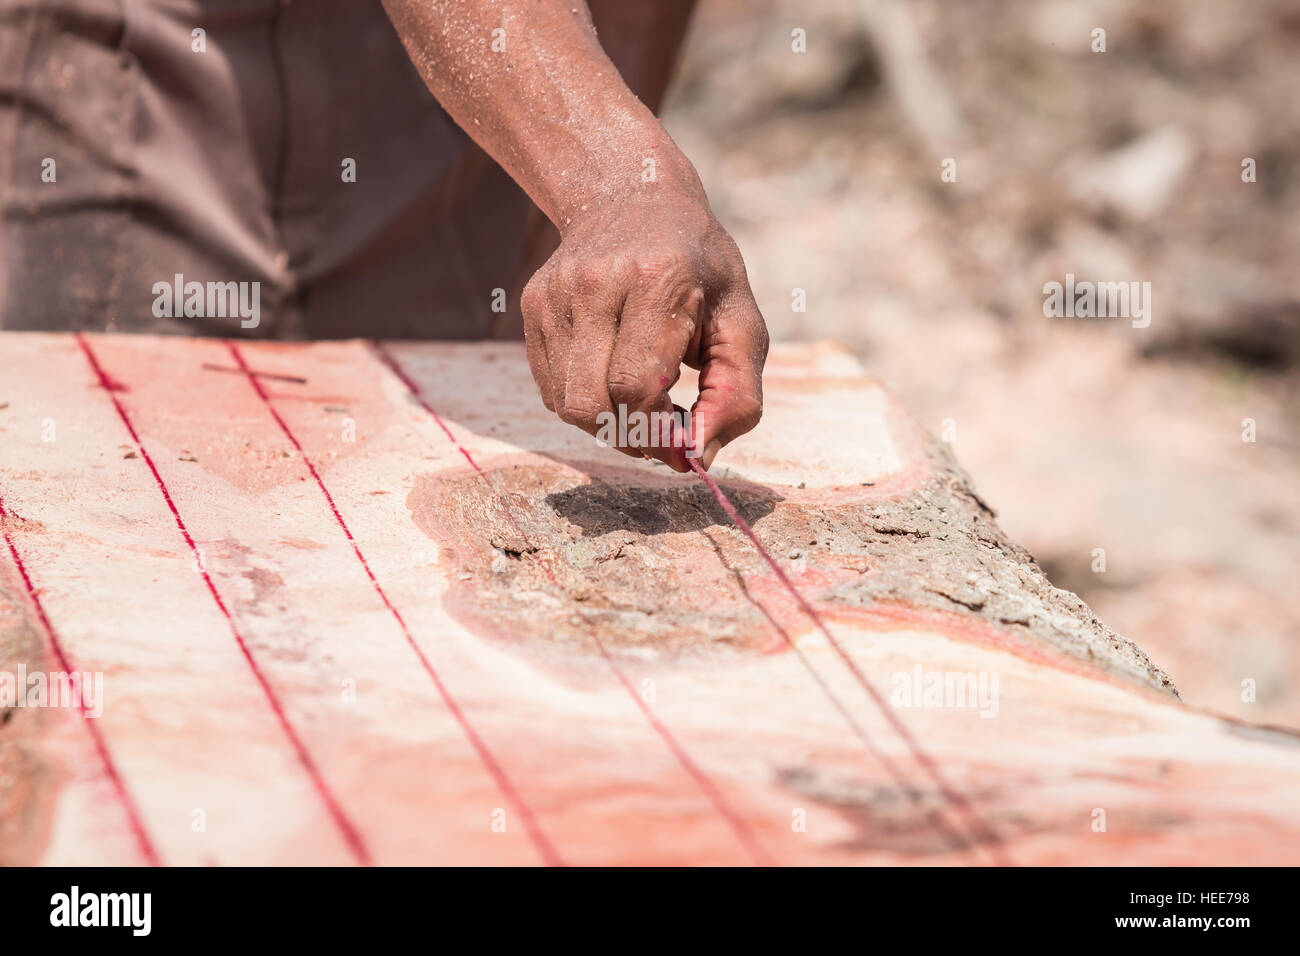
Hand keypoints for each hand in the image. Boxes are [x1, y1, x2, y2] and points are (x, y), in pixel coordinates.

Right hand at [521, 184, 768, 471]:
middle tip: (664, 433)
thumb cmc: (699, 268)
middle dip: (632, 438)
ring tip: (643, 405)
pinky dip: (586, 404)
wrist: (632, 196)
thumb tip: (699, 458)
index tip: (683, 447)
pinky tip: (614, 381)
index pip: (637, 386)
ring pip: (568, 404)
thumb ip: (736, 392)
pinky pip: (552, 389)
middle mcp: (595, 283)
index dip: (659, 433)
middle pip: (593, 404)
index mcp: (656, 280)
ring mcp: (556, 294)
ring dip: (609, 425)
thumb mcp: (741, 319)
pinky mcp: (534, 306)